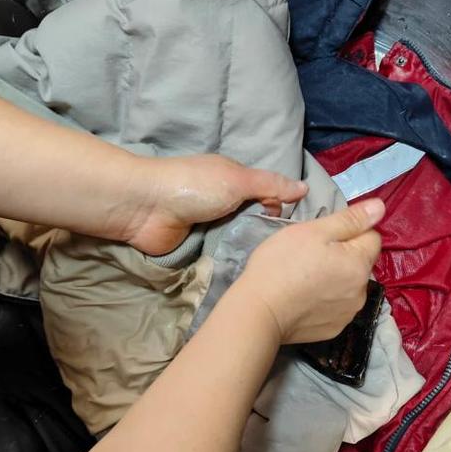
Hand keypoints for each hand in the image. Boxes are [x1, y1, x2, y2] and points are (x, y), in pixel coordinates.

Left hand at [123, 155, 307, 255]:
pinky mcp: (197, 248)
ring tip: (270, 267)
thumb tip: (304, 187)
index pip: (267, 197)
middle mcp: (224, 203)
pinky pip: (221, 255)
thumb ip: (271, 185)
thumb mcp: (238, 180)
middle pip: (254, 221)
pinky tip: (248, 272)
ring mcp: (210, 226)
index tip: (293, 228)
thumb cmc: (194, 186)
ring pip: (239, 240)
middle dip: (266, 234)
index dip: (280, 210)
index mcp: (234, 181)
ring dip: (249, 249)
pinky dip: (230, 260)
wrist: (146, 207)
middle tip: (283, 253)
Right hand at [237, 198, 384, 343]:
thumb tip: (380, 207)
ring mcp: (349, 312)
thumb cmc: (282, 264)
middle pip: (361, 262)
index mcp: (359, 262)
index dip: (350, 231)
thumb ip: (350, 219)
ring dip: (337, 278)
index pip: (372, 236)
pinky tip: (306, 297)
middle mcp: (361, 290)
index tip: (325, 236)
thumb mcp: (314, 231)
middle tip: (312, 255)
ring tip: (307, 278)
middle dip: (344, 255)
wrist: (259, 311)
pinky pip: (338, 306)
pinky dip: (328, 300)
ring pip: (350, 285)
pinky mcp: (335, 328)